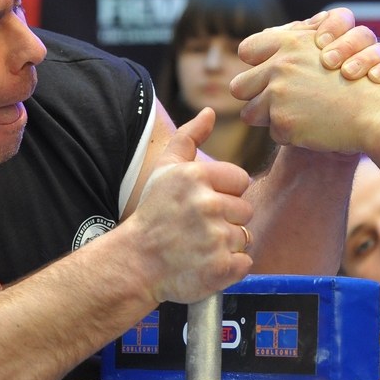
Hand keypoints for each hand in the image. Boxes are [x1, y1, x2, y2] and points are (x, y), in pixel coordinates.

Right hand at [129, 108, 254, 303]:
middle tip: (198, 228)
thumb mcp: (165, 170)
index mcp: (196, 177)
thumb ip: (189, 137)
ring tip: (199, 246)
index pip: (241, 180)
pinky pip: (244, 262)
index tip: (202, 205)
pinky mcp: (220, 267)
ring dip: (226, 244)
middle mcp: (206, 205)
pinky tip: (205, 263)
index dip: (225, 194)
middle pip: (245, 210)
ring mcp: (214, 238)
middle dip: (227, 219)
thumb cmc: (153, 215)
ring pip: (244, 236)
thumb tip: (210, 112)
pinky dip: (230, 267)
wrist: (134, 264)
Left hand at [231, 22, 379, 153]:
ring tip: (295, 117)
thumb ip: (299, 39)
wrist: (377, 111)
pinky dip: (290, 134)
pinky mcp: (284, 124)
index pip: (247, 50)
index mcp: (288, 43)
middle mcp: (279, 67)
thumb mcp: (330, 45)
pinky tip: (311, 128)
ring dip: (268, 118)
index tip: (267, 74)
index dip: (255, 64)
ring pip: (249, 114)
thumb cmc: (359, 79)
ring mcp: (279, 96)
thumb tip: (268, 36)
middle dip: (253, 96)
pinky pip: (273, 134)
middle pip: (239, 86)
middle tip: (274, 102)